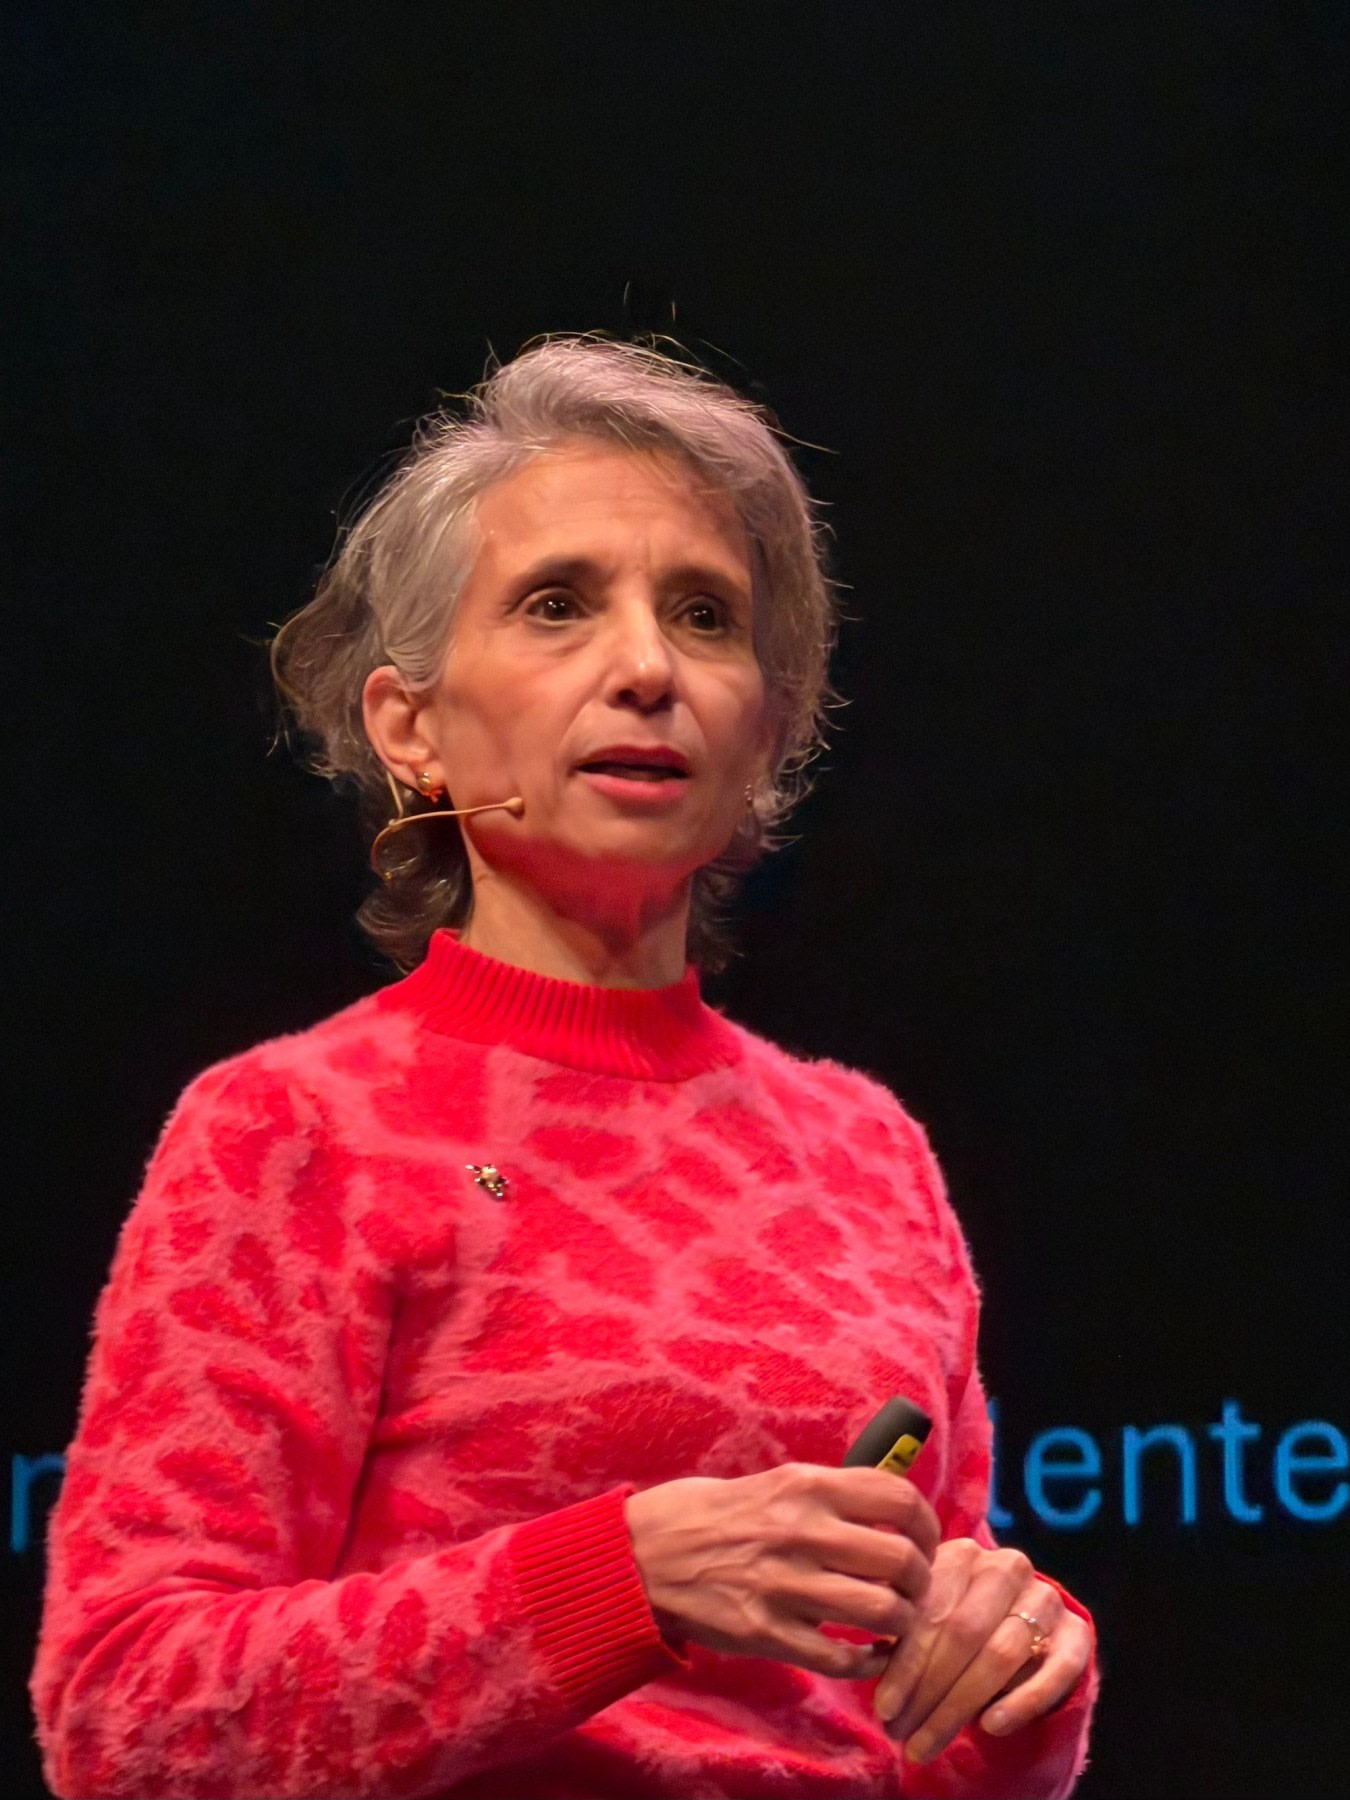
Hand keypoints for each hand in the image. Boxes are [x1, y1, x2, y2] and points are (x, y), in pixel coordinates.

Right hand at [625, 1463, 939, 1678]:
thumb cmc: (712, 1513)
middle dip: (920, 1581)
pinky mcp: (767, 1633)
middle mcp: (801, 1531)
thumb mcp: (775, 1481)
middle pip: (900, 1560)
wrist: (645, 1554)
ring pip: (881, 1611)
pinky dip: (868, 1661)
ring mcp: (785, 1585)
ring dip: (900, 1623)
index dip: (928, 1526)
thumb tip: (889, 1505)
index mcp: (806, 1486)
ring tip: (893, 1622)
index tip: (927, 1543)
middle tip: (914, 1589)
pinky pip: (842, 1657)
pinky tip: (867, 1653)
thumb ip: (829, 1494)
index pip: (899, 1499)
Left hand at [873, 1538, 1092, 1762]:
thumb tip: (865, 1666)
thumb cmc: (955, 1625)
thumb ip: (900, 1638)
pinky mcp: (1077, 1632)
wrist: (1021, 1624)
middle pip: (965, 1632)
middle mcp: (1006, 1567)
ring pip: (1003, 1653)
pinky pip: (1056, 1669)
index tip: (884, 1709)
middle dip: (930, 1691)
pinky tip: (990, 1726)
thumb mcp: (926, 1620)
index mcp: (962, 1554)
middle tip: (904, 1735)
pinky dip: (1023, 1700)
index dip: (906, 1664)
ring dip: (961, 1705)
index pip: (931, 1611)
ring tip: (930, 1741)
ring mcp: (1045, 1598)